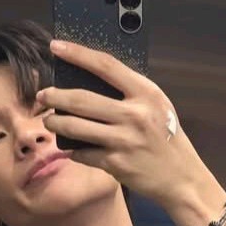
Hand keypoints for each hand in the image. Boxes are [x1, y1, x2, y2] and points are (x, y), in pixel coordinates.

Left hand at [37, 39, 218, 212]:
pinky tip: (72, 149)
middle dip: (55, 96)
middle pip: (81, 99)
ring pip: (75, 127)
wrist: (182, 178)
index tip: (56, 46)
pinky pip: (83, 153)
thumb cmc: (168, 140)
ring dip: (56, 123)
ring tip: (50, 121)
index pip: (106, 65)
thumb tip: (89, 82)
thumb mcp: (157, 107)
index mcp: (146, 93)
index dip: (77, 54)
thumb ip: (130, 93)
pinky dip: (73, 151)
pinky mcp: (116, 163)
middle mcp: (135, 115)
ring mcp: (124, 140)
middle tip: (43, 95)